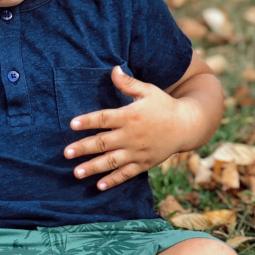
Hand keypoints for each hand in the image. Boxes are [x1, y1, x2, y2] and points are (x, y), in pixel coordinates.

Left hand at [64, 67, 187, 190]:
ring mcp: (137, 152)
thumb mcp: (148, 90)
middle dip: (83, 148)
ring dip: (93, 168)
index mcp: (130, 116)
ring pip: (111, 161)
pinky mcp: (144, 163)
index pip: (104, 119)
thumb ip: (128, 83)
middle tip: (66, 153)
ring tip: (76, 173)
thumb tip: (113, 69)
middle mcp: (131, 136)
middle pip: (102, 143)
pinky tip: (99, 186)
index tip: (72, 124)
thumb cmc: (164, 105)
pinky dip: (113, 180)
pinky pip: (126, 174)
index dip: (87, 121)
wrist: (187, 125)